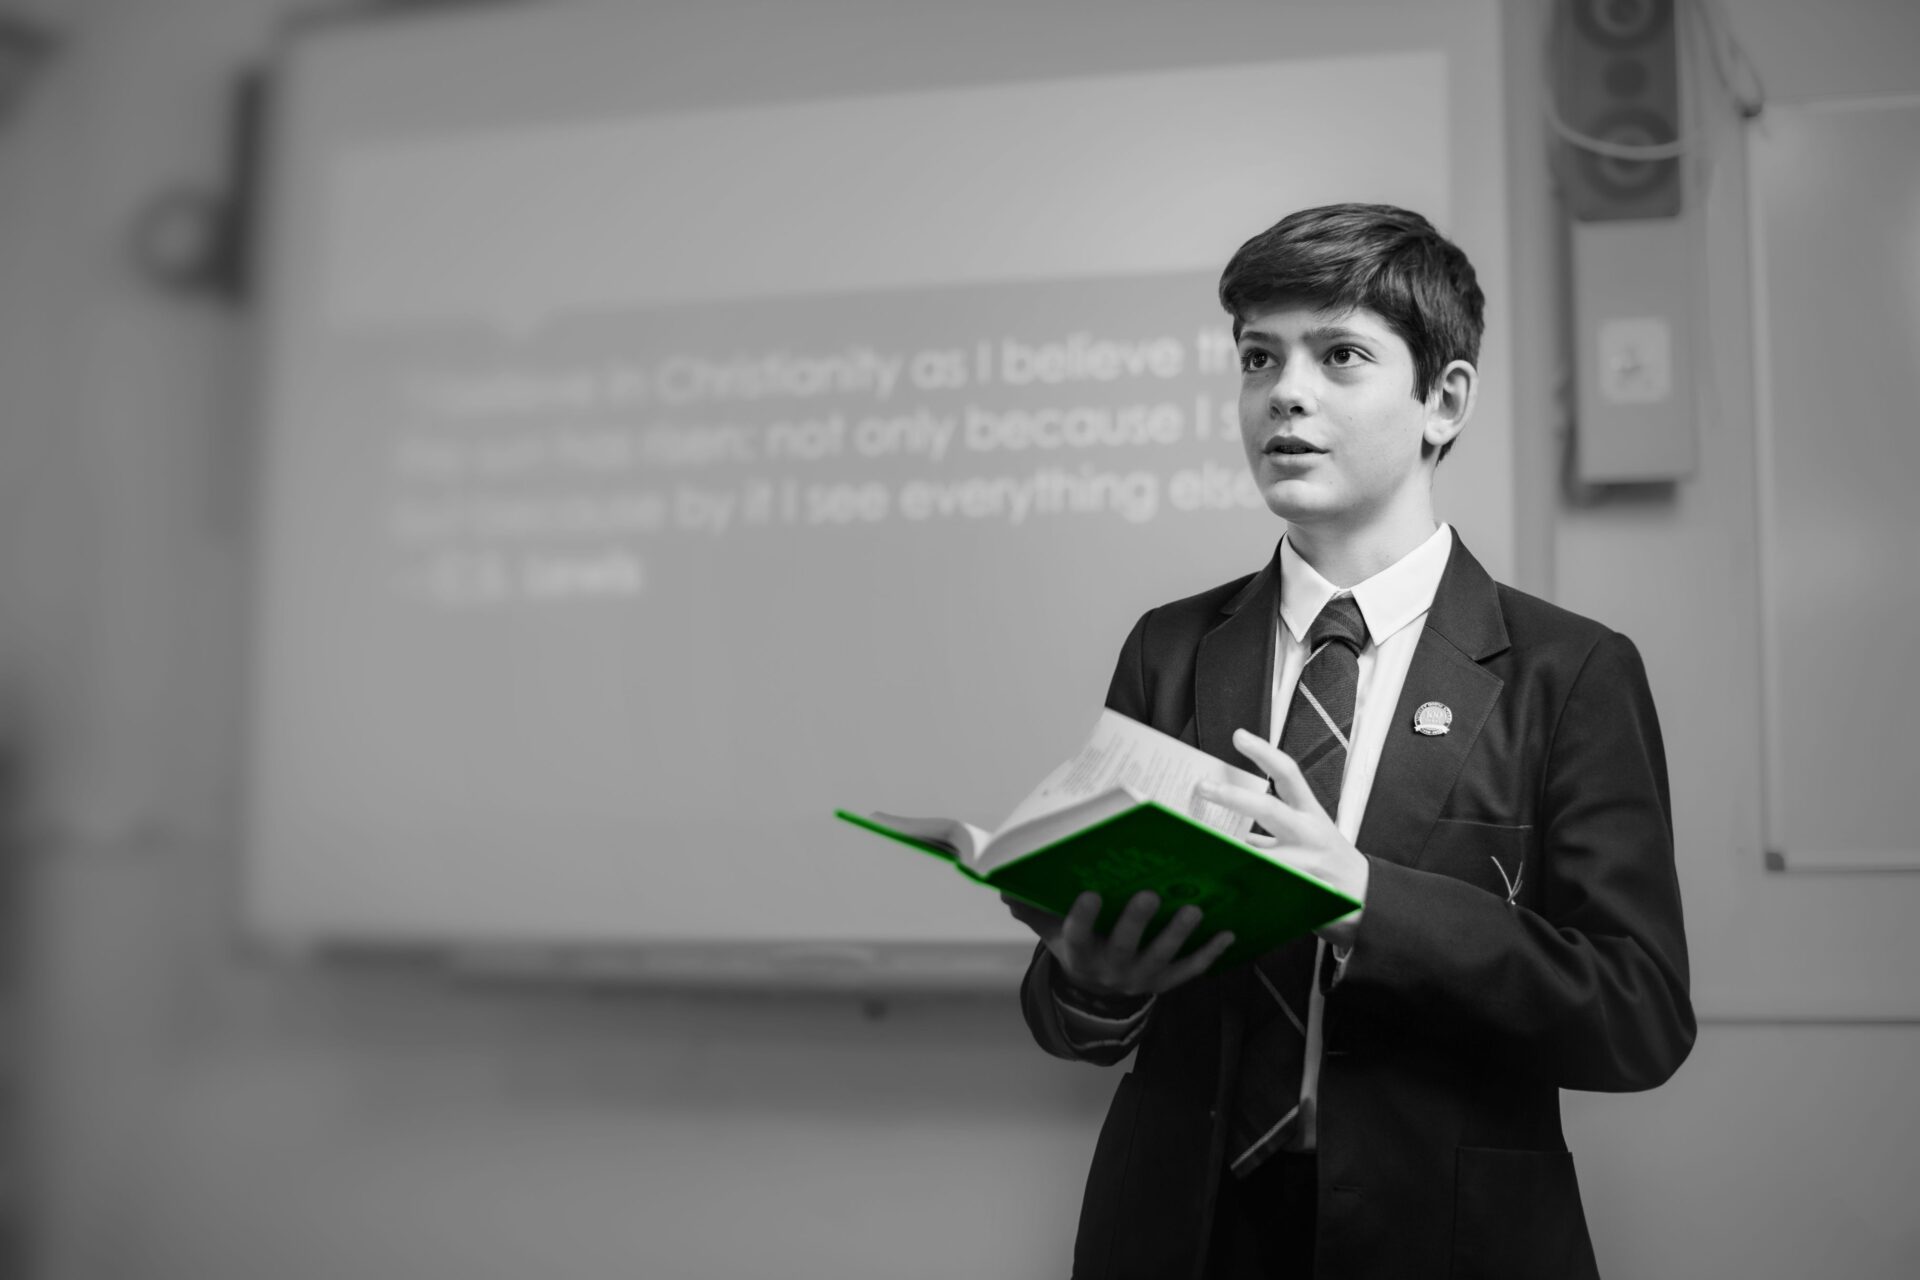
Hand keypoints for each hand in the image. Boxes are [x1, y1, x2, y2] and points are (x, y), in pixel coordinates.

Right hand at [1001, 888, 1235, 997]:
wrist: (1097, 997)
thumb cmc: (1077, 948)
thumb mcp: (1052, 933)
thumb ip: (1033, 910)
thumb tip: (1004, 886)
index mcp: (1080, 955)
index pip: (1077, 936)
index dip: (1082, 918)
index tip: (1088, 894)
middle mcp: (1110, 969)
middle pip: (1123, 946)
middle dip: (1137, 921)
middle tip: (1150, 894)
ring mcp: (1141, 978)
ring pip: (1161, 957)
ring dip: (1178, 933)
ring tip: (1194, 908)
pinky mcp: (1166, 982)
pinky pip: (1190, 970)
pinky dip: (1209, 953)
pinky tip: (1227, 933)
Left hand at [1198, 727, 1369, 947]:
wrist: (1367, 897)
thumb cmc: (1327, 860)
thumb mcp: (1306, 834)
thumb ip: (1268, 828)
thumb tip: (1225, 820)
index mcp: (1310, 814)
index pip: (1288, 774)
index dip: (1264, 753)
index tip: (1239, 736)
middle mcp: (1309, 834)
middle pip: (1269, 809)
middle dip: (1233, 797)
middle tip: (1203, 787)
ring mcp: (1305, 864)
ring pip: (1262, 854)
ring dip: (1229, 849)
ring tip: (1195, 842)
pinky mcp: (1300, 892)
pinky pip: (1263, 885)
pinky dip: (1240, 883)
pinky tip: (1215, 882)